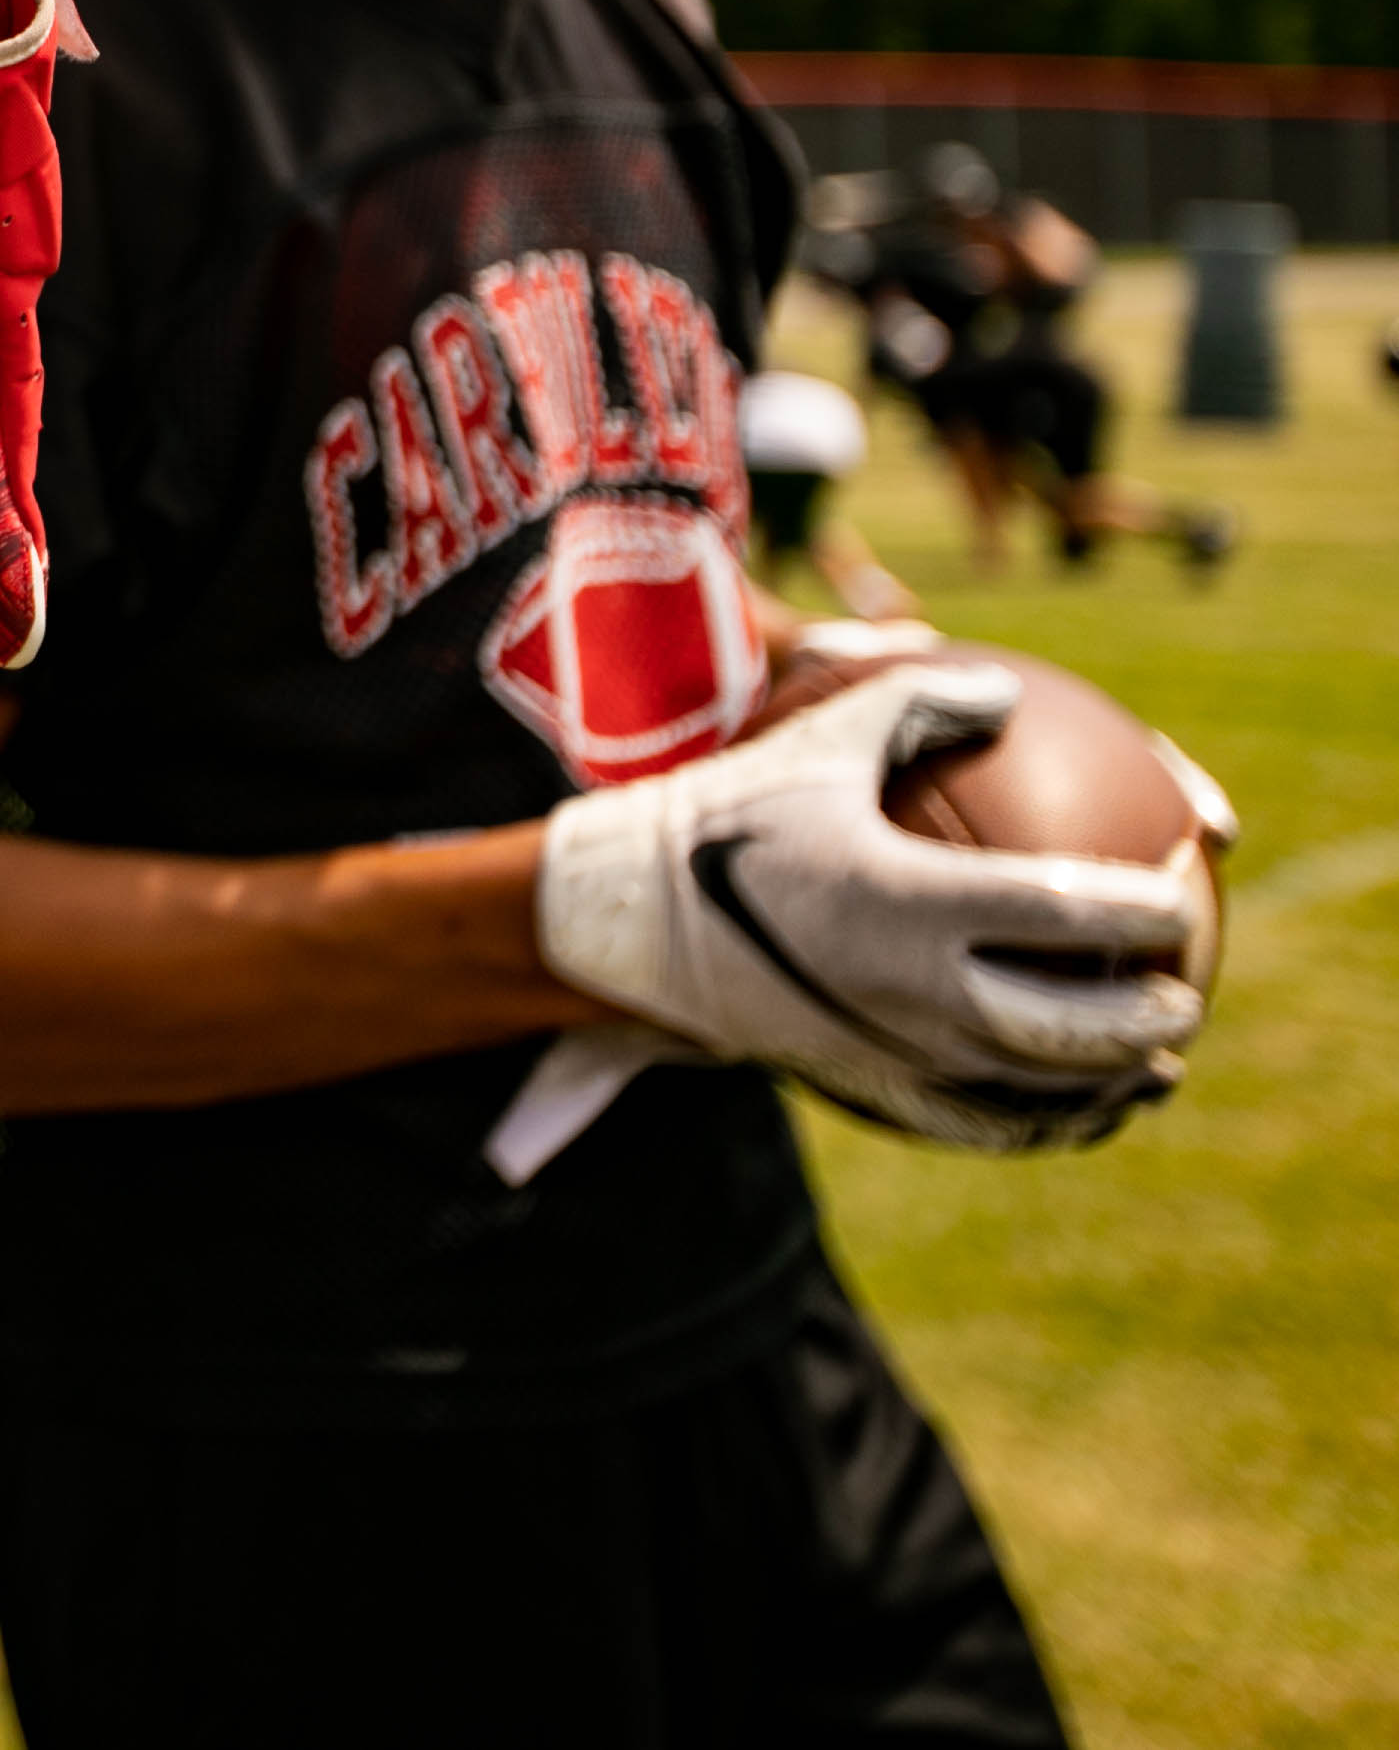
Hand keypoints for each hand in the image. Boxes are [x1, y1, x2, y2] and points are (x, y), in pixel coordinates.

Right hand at [536, 660, 1215, 1149]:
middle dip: (1148, 1014)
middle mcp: (912, 986)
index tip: (1180, 886)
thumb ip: (921, 702)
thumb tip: (1012, 690)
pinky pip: (977, 1124)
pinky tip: (1078, 1111)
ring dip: (1112, 1080)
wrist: (632, 916)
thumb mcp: (821, 737)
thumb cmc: (733, 811)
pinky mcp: (868, 1083)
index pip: (1064, 912)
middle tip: (1185, 986)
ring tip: (1159, 1062)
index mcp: (910, 899)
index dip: (1142, 907)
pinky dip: (1043, 1125)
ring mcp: (891, 1047)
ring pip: (1035, 1087)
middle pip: (1069, 1026)